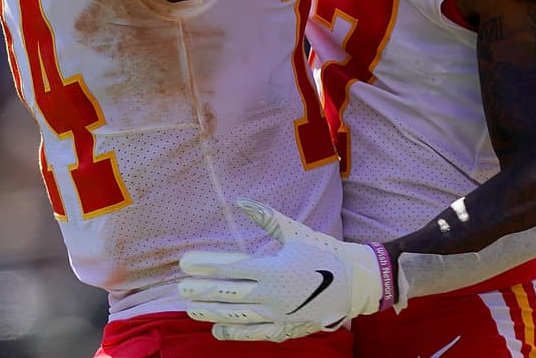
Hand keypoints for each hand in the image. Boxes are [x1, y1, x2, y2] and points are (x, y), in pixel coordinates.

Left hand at [179, 199, 393, 341]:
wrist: (354, 283)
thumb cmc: (323, 252)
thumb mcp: (295, 231)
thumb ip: (266, 217)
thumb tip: (241, 201)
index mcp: (272, 268)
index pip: (229, 268)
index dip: (205, 266)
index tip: (185, 263)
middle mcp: (271, 294)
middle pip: (227, 294)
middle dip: (201, 291)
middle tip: (181, 288)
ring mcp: (277, 315)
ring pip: (235, 316)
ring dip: (210, 313)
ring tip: (191, 309)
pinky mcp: (284, 329)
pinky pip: (254, 334)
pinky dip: (234, 333)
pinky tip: (217, 330)